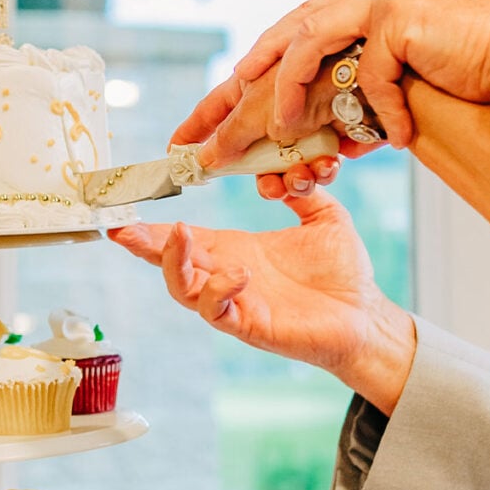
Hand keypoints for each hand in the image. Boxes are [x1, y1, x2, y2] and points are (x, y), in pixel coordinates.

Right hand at [108, 189, 414, 413]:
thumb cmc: (343, 273)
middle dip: (144, 245)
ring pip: (183, 289)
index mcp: (235, 250)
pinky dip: (218, 291)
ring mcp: (236, 302)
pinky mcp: (251, 325)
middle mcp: (227, 276)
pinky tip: (237, 272)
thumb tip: (287, 163)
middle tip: (123, 228)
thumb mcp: (323, 217)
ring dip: (172, 263)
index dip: (153, 228)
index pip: (185, 237)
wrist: (366, 316)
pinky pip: (218, 312)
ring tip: (178, 234)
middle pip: (171, 263)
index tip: (125, 212)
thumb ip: (301, 189)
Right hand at [171, 56, 369, 198]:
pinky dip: (320, 169)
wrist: (382, 77)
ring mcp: (307, 115)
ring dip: (291, 176)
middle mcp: (279, 98)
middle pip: (252, 146)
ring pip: (285, 161)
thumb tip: (201, 159)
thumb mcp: (260, 108)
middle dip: (258, 172)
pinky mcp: (337, 130)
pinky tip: (329, 166)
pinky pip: (318, 161)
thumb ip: (228, 136)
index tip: (173, 151)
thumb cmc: (316, 78)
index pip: (214, 109)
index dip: (193, 130)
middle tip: (270, 185)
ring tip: (303, 178)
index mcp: (256, 80)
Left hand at [234, 0, 489, 147]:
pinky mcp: (403, 14)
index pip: (297, 31)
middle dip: (248, 73)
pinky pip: (369, 74)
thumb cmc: (468, 76)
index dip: (257, 65)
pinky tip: (386, 141)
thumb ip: (356, 99)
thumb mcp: (397, 88)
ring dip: (291, 91)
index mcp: (366, 2)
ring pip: (309, 41)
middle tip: (215, 113)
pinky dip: (375, 113)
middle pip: (289, 29)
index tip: (223, 97)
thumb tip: (319, 142)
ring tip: (285, 132)